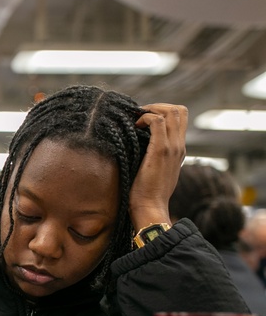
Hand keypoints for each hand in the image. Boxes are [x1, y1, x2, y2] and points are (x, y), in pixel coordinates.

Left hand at [129, 103, 187, 229]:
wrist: (151, 208)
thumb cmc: (146, 193)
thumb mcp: (153, 171)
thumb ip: (152, 157)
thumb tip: (136, 147)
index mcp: (178, 150)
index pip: (180, 119)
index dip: (162, 112)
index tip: (143, 119)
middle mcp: (179, 146)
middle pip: (179, 110)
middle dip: (157, 106)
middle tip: (139, 116)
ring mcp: (172, 147)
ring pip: (172, 112)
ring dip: (151, 110)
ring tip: (136, 120)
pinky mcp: (161, 150)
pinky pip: (158, 122)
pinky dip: (145, 118)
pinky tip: (135, 127)